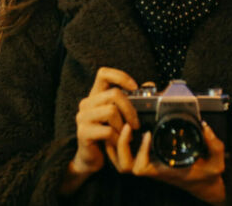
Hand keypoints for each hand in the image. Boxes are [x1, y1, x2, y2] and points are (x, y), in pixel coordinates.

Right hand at [60, 67, 138, 194]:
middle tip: (136, 124)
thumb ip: (131, 100)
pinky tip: (118, 143)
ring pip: (111, 111)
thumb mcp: (119, 115)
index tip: (134, 88)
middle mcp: (86, 103)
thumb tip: (149, 84)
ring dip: (123, 125)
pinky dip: (117, 138)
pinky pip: (107, 131)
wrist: (91, 157)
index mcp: (95, 95)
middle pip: (114, 94)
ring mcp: (82, 117)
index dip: (120, 77)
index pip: (103, 73)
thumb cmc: (107, 134)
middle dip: (130, 109)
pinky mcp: (83, 132)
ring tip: (126, 135)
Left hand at [111, 121, 225, 204]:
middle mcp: (153, 169)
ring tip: (125, 125)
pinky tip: (127, 129)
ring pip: (122, 163)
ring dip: (118, 145)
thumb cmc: (207, 174)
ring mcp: (149, 166)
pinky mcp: (149, 160)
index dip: (140, 151)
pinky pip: (128, 156)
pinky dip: (123, 145)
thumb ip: (214, 144)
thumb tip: (205, 126)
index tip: (148, 134)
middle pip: (125, 165)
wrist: (205, 184)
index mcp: (164, 171)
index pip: (141, 167)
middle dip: (122, 146)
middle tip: (129, 126)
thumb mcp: (216, 162)